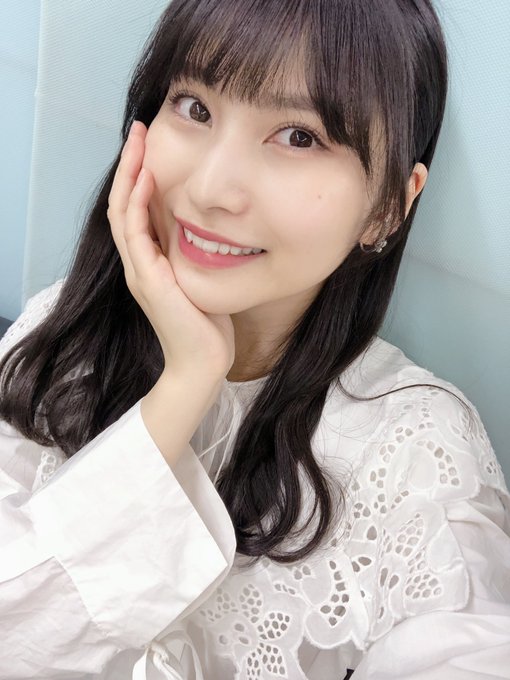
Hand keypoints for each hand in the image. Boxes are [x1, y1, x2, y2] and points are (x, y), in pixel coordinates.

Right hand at [107, 121, 234, 378]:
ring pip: (123, 213)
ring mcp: (139, 272)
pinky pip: (135, 235)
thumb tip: (215, 228)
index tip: (152, 146)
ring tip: (138, 143)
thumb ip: (198, 255)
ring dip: (129, 176)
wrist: (203, 364)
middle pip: (124, 204)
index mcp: (151, 262)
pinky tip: (145, 180)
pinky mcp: (148, 281)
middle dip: (131, 166)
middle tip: (140, 130)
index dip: (140, 177)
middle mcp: (139, 263)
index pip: (136, 210)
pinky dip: (137, 205)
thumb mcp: (202, 280)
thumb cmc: (207, 326)